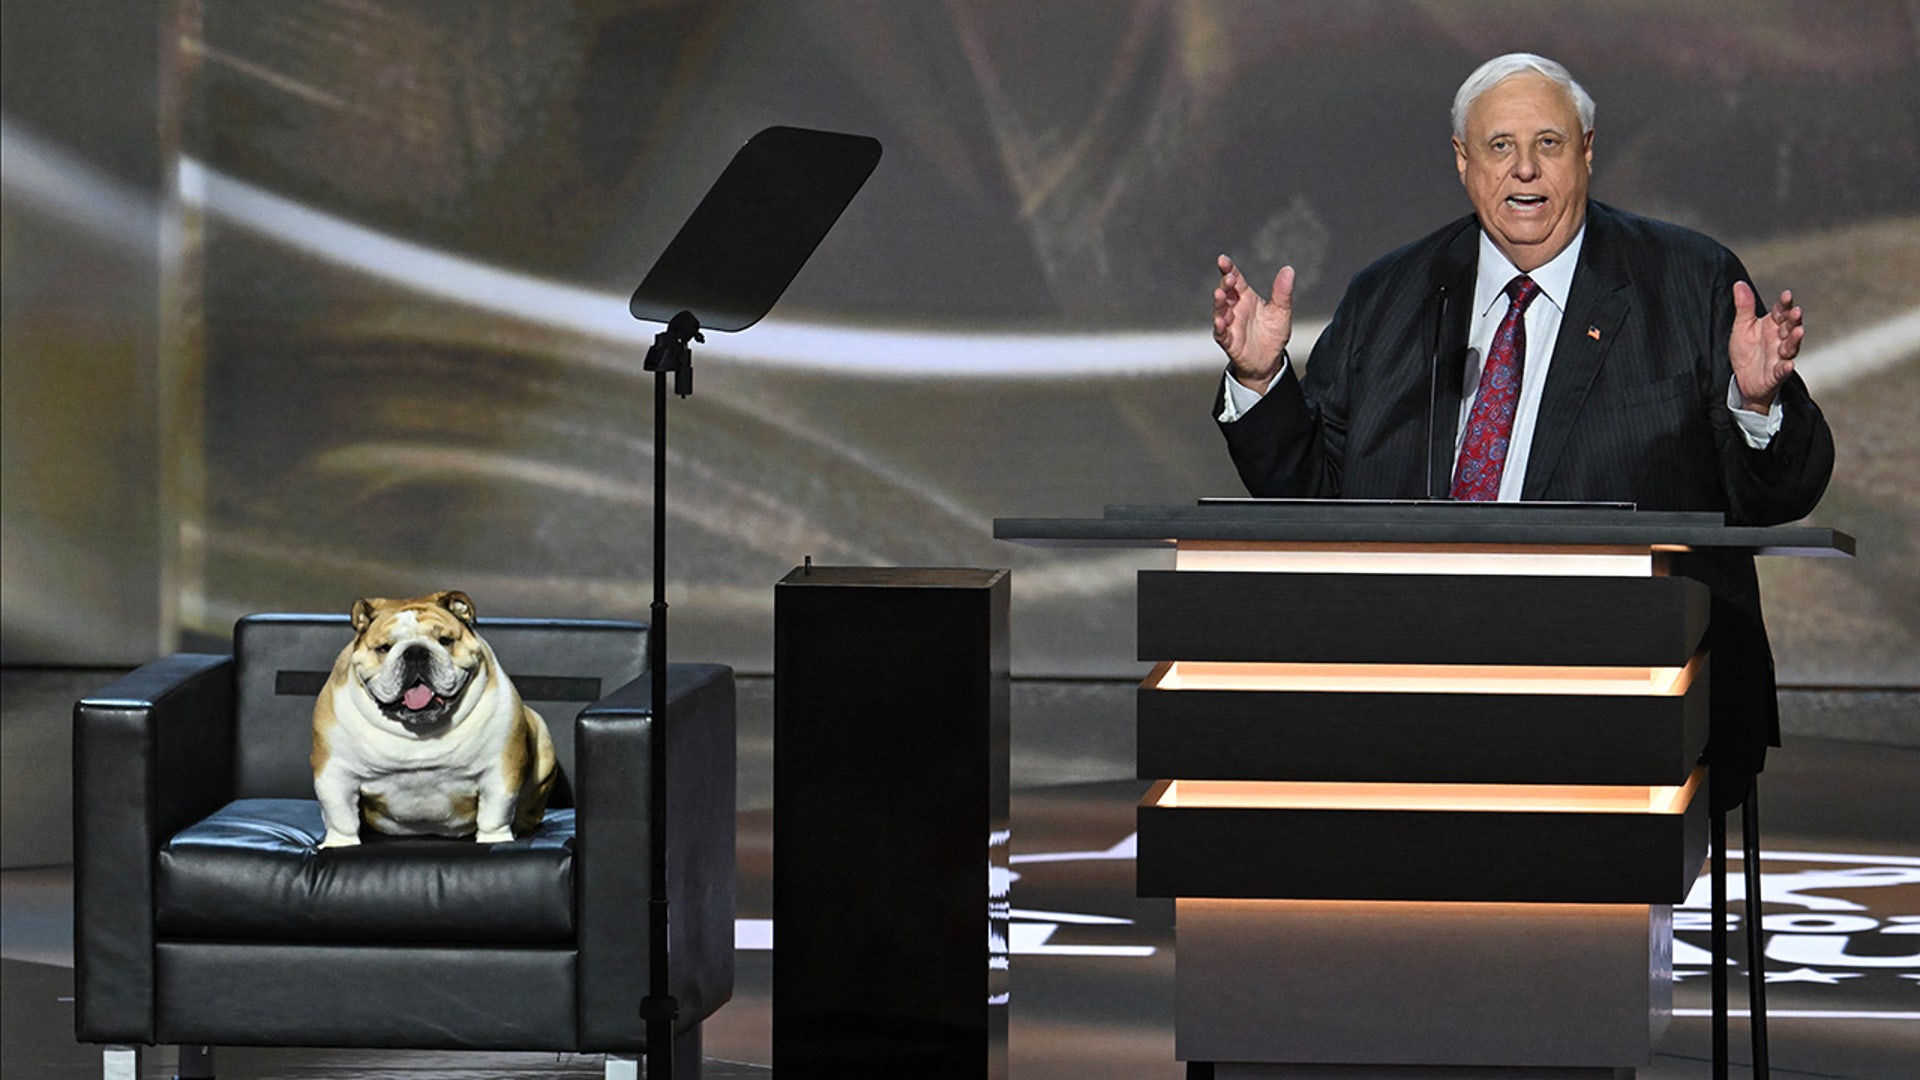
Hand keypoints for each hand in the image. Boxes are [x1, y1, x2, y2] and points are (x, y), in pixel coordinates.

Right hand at [1213, 255, 1293, 391]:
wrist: (1269, 361)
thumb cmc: (1272, 334)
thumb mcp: (1281, 311)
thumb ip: (1282, 292)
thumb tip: (1288, 270)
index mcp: (1246, 298)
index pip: (1235, 280)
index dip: (1228, 269)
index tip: (1223, 260)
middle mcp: (1235, 309)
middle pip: (1226, 293)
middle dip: (1225, 284)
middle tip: (1228, 278)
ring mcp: (1230, 324)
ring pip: (1220, 311)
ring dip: (1219, 303)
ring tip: (1219, 294)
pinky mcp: (1229, 341)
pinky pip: (1222, 333)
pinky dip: (1220, 327)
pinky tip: (1221, 321)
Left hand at [1729, 281, 1801, 412]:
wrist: (1743, 378)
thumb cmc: (1746, 350)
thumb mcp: (1742, 326)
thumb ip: (1744, 307)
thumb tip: (1739, 283)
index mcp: (1773, 325)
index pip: (1781, 311)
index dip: (1785, 304)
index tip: (1787, 295)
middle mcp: (1780, 339)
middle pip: (1789, 327)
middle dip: (1794, 320)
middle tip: (1796, 312)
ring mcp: (1780, 356)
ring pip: (1790, 347)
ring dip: (1795, 340)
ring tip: (1799, 332)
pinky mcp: (1776, 374)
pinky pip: (1782, 371)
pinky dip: (1786, 368)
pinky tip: (1789, 364)